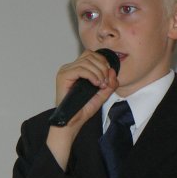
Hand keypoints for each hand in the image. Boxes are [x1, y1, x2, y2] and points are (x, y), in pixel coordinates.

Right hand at [47, 51, 118, 169]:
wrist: (71, 122)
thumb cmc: (81, 110)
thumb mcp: (101, 95)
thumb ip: (109, 84)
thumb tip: (113, 71)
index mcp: (77, 70)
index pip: (91, 55)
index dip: (103, 62)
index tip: (108, 76)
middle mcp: (70, 68)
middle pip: (90, 55)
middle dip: (102, 67)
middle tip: (106, 82)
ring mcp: (65, 71)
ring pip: (86, 61)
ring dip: (98, 72)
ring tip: (101, 85)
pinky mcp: (63, 76)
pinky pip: (79, 69)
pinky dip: (91, 75)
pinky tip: (96, 84)